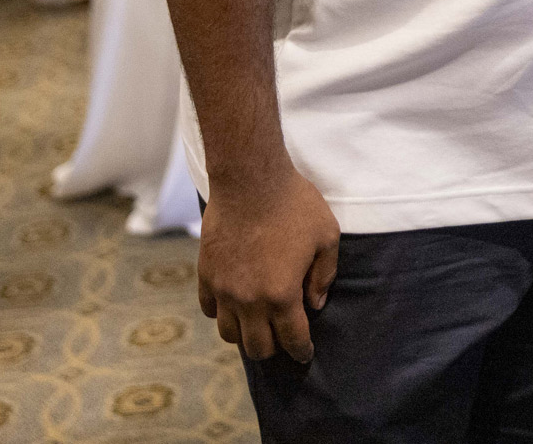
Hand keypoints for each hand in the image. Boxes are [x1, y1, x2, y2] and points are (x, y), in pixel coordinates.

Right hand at [197, 165, 340, 361]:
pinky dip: (222, 312)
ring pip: (229, 334)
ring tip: (256, 325)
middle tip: (282, 339)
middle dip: (273, 348)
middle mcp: (249, 300)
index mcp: (281, 295)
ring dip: (245, 334)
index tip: (305, 353)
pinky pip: (209, 309)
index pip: (292, 339)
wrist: (249, 178)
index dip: (302, 351)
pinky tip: (233, 303)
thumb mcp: (327, 236)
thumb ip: (324, 275)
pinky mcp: (205, 274)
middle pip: (257, 347)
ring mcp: (223, 289)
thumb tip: (315, 303)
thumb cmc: (294, 204)